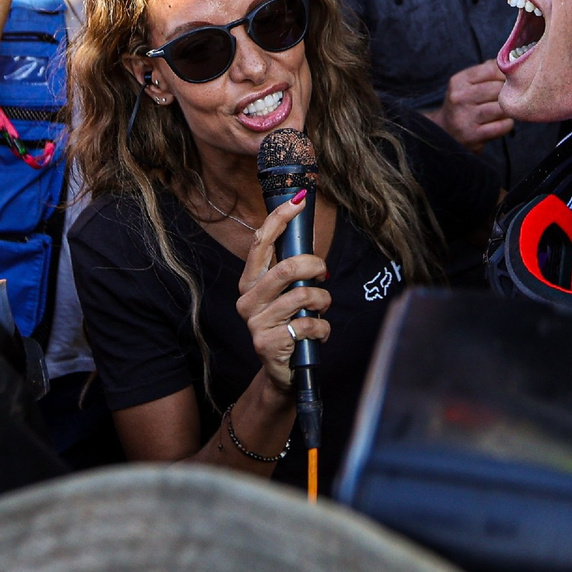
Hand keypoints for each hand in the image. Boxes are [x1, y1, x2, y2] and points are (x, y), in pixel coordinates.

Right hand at [234, 192, 328, 392]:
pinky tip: (317, 334)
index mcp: (250, 282)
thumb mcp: (286, 293)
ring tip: (322, 307)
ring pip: (303, 296)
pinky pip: (309, 324)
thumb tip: (306, 234)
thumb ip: (291, 269)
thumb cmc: (289, 324)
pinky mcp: (268, 343)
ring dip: (323, 301)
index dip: (280, 219)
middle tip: (323, 274)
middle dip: (314, 266)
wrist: (282, 371)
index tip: (298, 200)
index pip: (261, 243)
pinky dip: (323, 328)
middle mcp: (248, 299)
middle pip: (286, 268)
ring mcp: (256, 322)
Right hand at [429, 60, 511, 146]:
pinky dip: (507, 124)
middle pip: (498, 89)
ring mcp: (465, 118)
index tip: (511, 80)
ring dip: (509, 110)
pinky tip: (502, 123)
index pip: (491, 69)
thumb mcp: (467, 84)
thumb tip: (512, 61)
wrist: (444, 132)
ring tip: (505, 111)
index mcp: (458, 81)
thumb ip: (487, 71)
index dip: (506, 74)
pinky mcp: (473, 136)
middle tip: (511, 97)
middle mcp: (459, 98)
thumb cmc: (463, 104)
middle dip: (508, 93)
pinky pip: (502, 126)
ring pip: (502, 108)